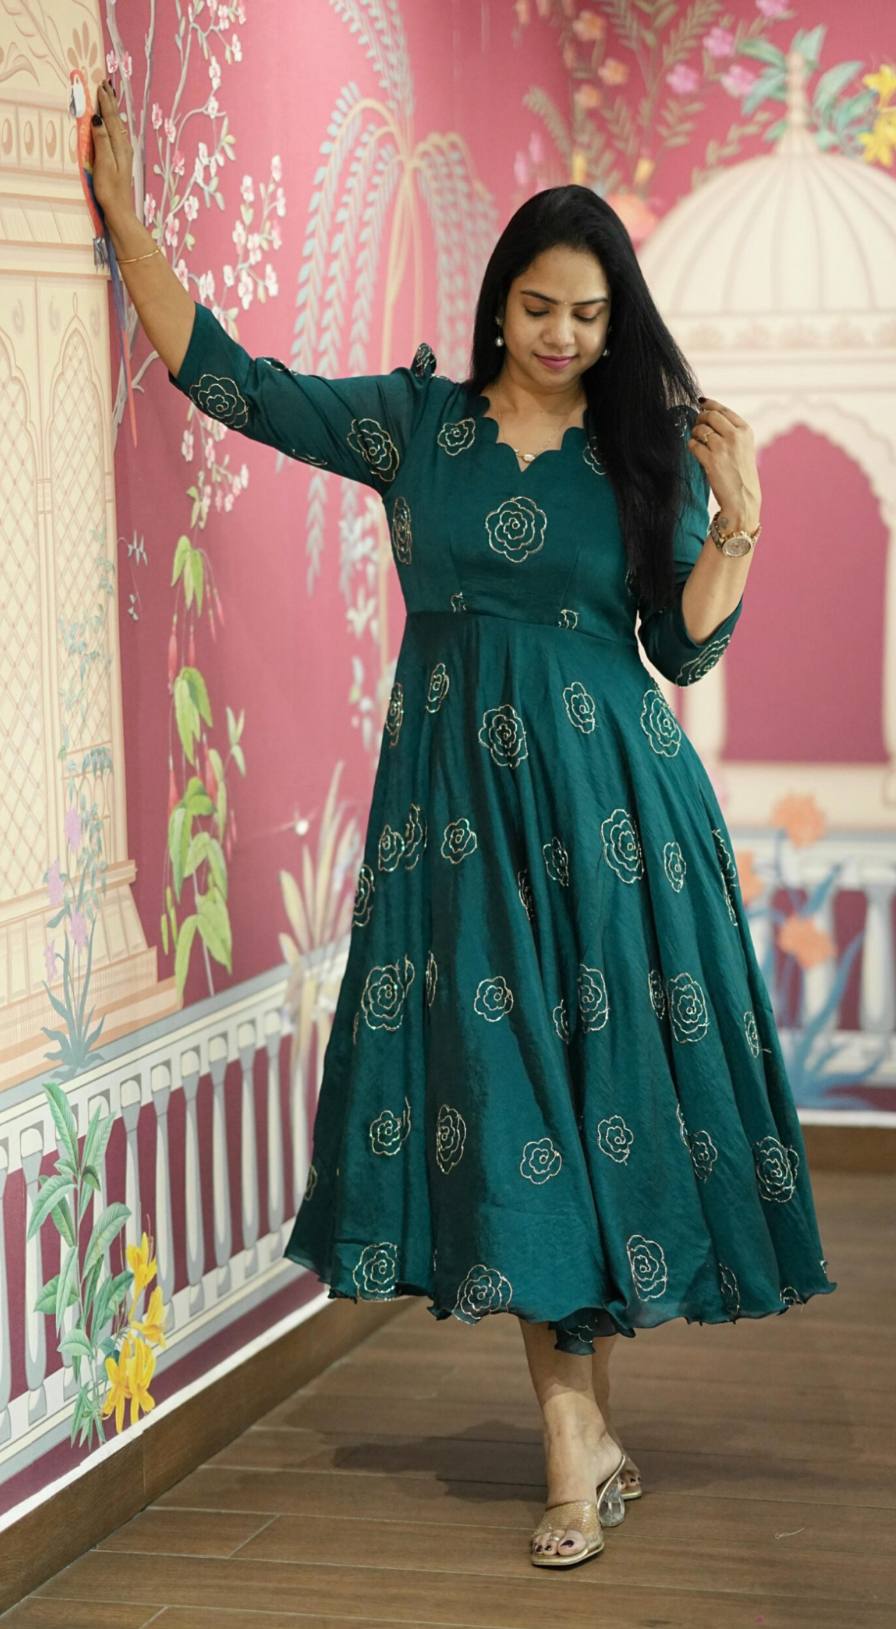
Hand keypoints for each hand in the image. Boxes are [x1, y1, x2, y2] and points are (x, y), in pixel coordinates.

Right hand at [91, 79, 134, 222]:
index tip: (100, 86)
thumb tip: (98, 117)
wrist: (120, 212)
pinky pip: (117, 135)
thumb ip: (102, 140)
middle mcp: (124, 147)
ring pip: (118, 126)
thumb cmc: (110, 190)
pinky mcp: (121, 162)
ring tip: (110, 97)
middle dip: (111, 102)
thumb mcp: (104, 164)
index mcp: (119, 145)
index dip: (105, 102)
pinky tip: (114, 124)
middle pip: (117, 120)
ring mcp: (124, 155)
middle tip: (106, 84)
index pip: (111, 118)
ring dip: (113, 111)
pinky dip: (114, 124)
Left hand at [689, 398, 760, 529]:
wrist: (743, 499)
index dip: (709, 404)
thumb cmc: (741, 474)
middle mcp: (735, 436)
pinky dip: (691, 447)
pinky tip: (696, 452)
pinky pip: (693, 445)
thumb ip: (732, 432)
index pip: (723, 410)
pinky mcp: (711, 461)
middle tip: (698, 426)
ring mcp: (723, 448)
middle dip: (700, 419)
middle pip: (709, 416)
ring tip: (697, 441)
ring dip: (694, 434)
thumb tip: (708, 414)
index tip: (701, 402)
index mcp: (745, 431)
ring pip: (700, 430)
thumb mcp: (744, 448)